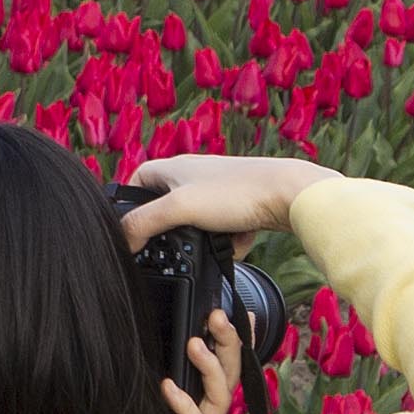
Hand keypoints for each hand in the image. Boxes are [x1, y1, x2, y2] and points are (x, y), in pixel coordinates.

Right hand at [119, 152, 325, 247]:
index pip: (135, 184)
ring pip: (196, 224)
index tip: (133, 231)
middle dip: (175, 233)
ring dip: (204, 240)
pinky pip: (221, 231)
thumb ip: (144, 223)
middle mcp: (193, 175)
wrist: (291, 194)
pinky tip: (238, 241)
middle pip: (167, 210)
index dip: (130, 207)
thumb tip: (122, 241)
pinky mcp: (238, 205)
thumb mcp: (179, 209)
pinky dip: (227, 241)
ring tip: (216, 243)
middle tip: (179, 246)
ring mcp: (217, 190)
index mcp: (172, 168)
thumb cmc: (237, 192)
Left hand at [155, 311, 251, 413]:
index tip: (243, 313)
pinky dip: (183, 404)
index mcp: (207, 394)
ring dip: (210, 367)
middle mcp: (211, 411)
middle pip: (231, 374)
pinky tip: (169, 386)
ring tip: (194, 344)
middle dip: (228, 343)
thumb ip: (172, 367)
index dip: (240, 339)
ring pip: (220, 396)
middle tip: (217, 317)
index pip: (230, 362)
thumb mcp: (162, 391)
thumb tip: (178, 333)